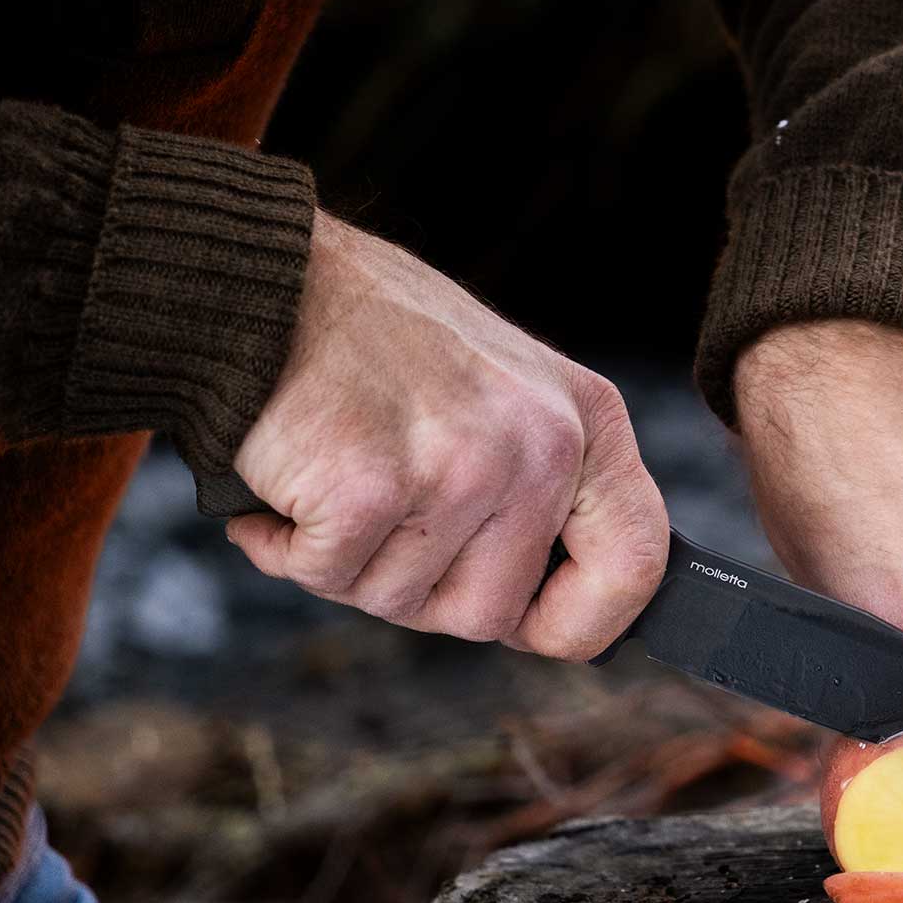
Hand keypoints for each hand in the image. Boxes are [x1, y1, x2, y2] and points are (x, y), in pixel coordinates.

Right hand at [227, 211, 667, 657]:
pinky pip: (328, 577)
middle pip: (491, 612)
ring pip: (402, 602)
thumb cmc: (381, 342)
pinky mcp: (369, 488)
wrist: (267, 277)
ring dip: (349, 562)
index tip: (531, 626)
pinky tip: (288, 485)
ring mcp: (459, 468)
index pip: (635, 563)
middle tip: (380, 521)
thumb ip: (543, 487)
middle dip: (422, 590)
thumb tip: (549, 610)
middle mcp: (541, 445)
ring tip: (335, 476)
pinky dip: (287, 547)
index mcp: (588, 422)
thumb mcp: (508, 393)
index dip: (584, 621)